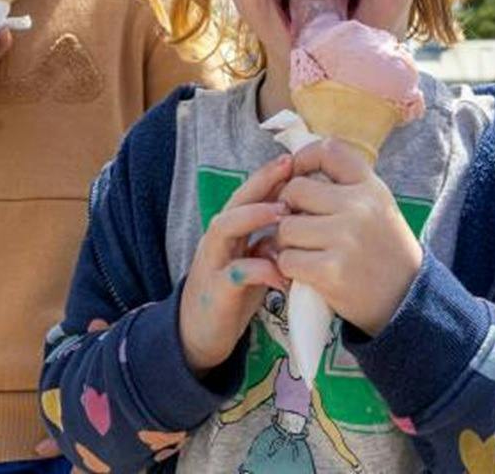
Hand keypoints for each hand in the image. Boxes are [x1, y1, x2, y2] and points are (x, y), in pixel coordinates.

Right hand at [179, 152, 292, 375]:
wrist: (198, 335)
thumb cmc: (231, 296)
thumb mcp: (252, 264)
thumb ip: (268, 244)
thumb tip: (297, 227)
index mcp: (229, 232)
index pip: (248, 195)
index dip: (270, 176)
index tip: (297, 159)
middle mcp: (217, 240)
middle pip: (235, 201)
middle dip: (261, 182)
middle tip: (289, 167)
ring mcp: (213, 263)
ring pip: (226, 227)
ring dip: (253, 216)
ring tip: (283, 213)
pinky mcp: (215, 291)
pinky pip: (235, 274)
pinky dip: (259, 271)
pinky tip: (282, 274)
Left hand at [276, 140, 423, 336]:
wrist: (408, 301)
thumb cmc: (384, 251)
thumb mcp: (377, 207)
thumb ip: (345, 187)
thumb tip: (294, 169)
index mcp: (371, 187)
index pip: (328, 150)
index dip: (304, 158)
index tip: (297, 173)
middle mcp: (359, 207)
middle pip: (295, 190)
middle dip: (289, 208)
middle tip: (300, 226)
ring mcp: (345, 238)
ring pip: (286, 227)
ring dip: (286, 242)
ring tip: (304, 252)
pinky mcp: (331, 270)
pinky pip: (287, 259)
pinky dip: (289, 267)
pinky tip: (305, 272)